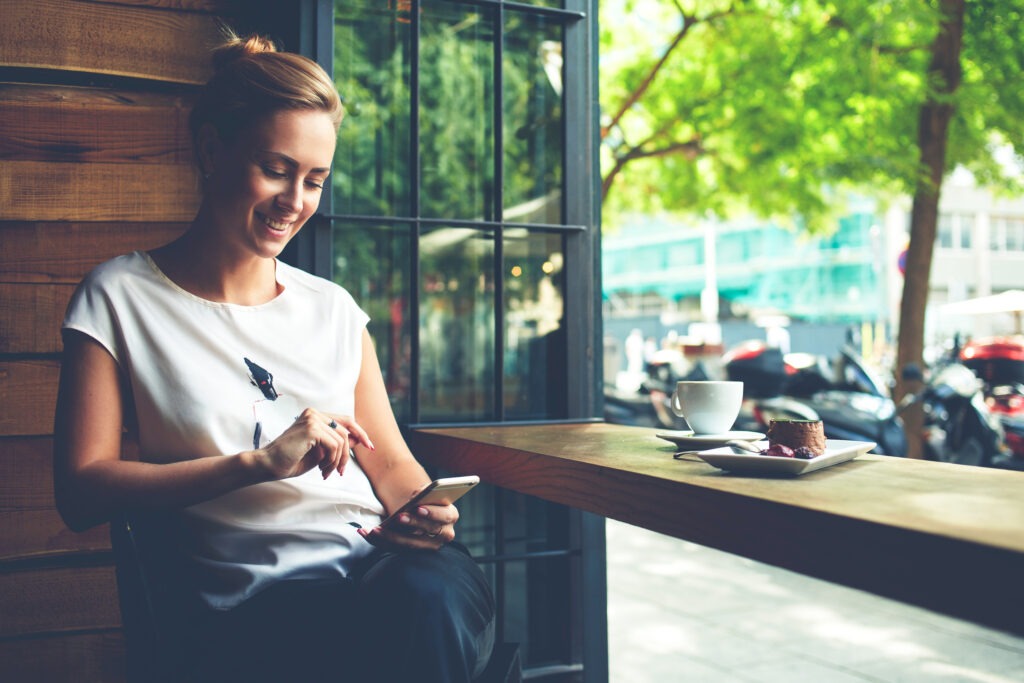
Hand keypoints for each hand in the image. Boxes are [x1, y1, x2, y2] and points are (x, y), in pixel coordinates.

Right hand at [256, 409, 372, 480]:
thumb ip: (337, 444)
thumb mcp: (319, 452)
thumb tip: (358, 439)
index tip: (369, 446)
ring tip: (326, 472)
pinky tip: (321, 469)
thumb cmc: (290, 460)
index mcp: (314, 416)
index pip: (345, 421)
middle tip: (341, 472)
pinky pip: (334, 446)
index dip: (359, 433)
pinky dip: (331, 461)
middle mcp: (314, 413)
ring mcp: (312, 418)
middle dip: (347, 453)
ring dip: (337, 461)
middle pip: (346, 430)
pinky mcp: (311, 428)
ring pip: (341, 440)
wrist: (267, 465)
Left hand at [359, 502, 457, 549]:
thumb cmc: (425, 498)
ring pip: (409, 544)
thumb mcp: (426, 493)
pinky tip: (365, 532)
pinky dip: (379, 541)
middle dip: (411, 524)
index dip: (432, 513)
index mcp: (450, 515)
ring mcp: (429, 545)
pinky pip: (396, 548)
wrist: (420, 508)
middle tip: (397, 517)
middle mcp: (444, 533)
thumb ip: (424, 493)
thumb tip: (415, 496)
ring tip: (374, 529)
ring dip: (389, 537)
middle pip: (427, 531)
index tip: (417, 507)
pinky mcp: (413, 551)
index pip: (444, 515)